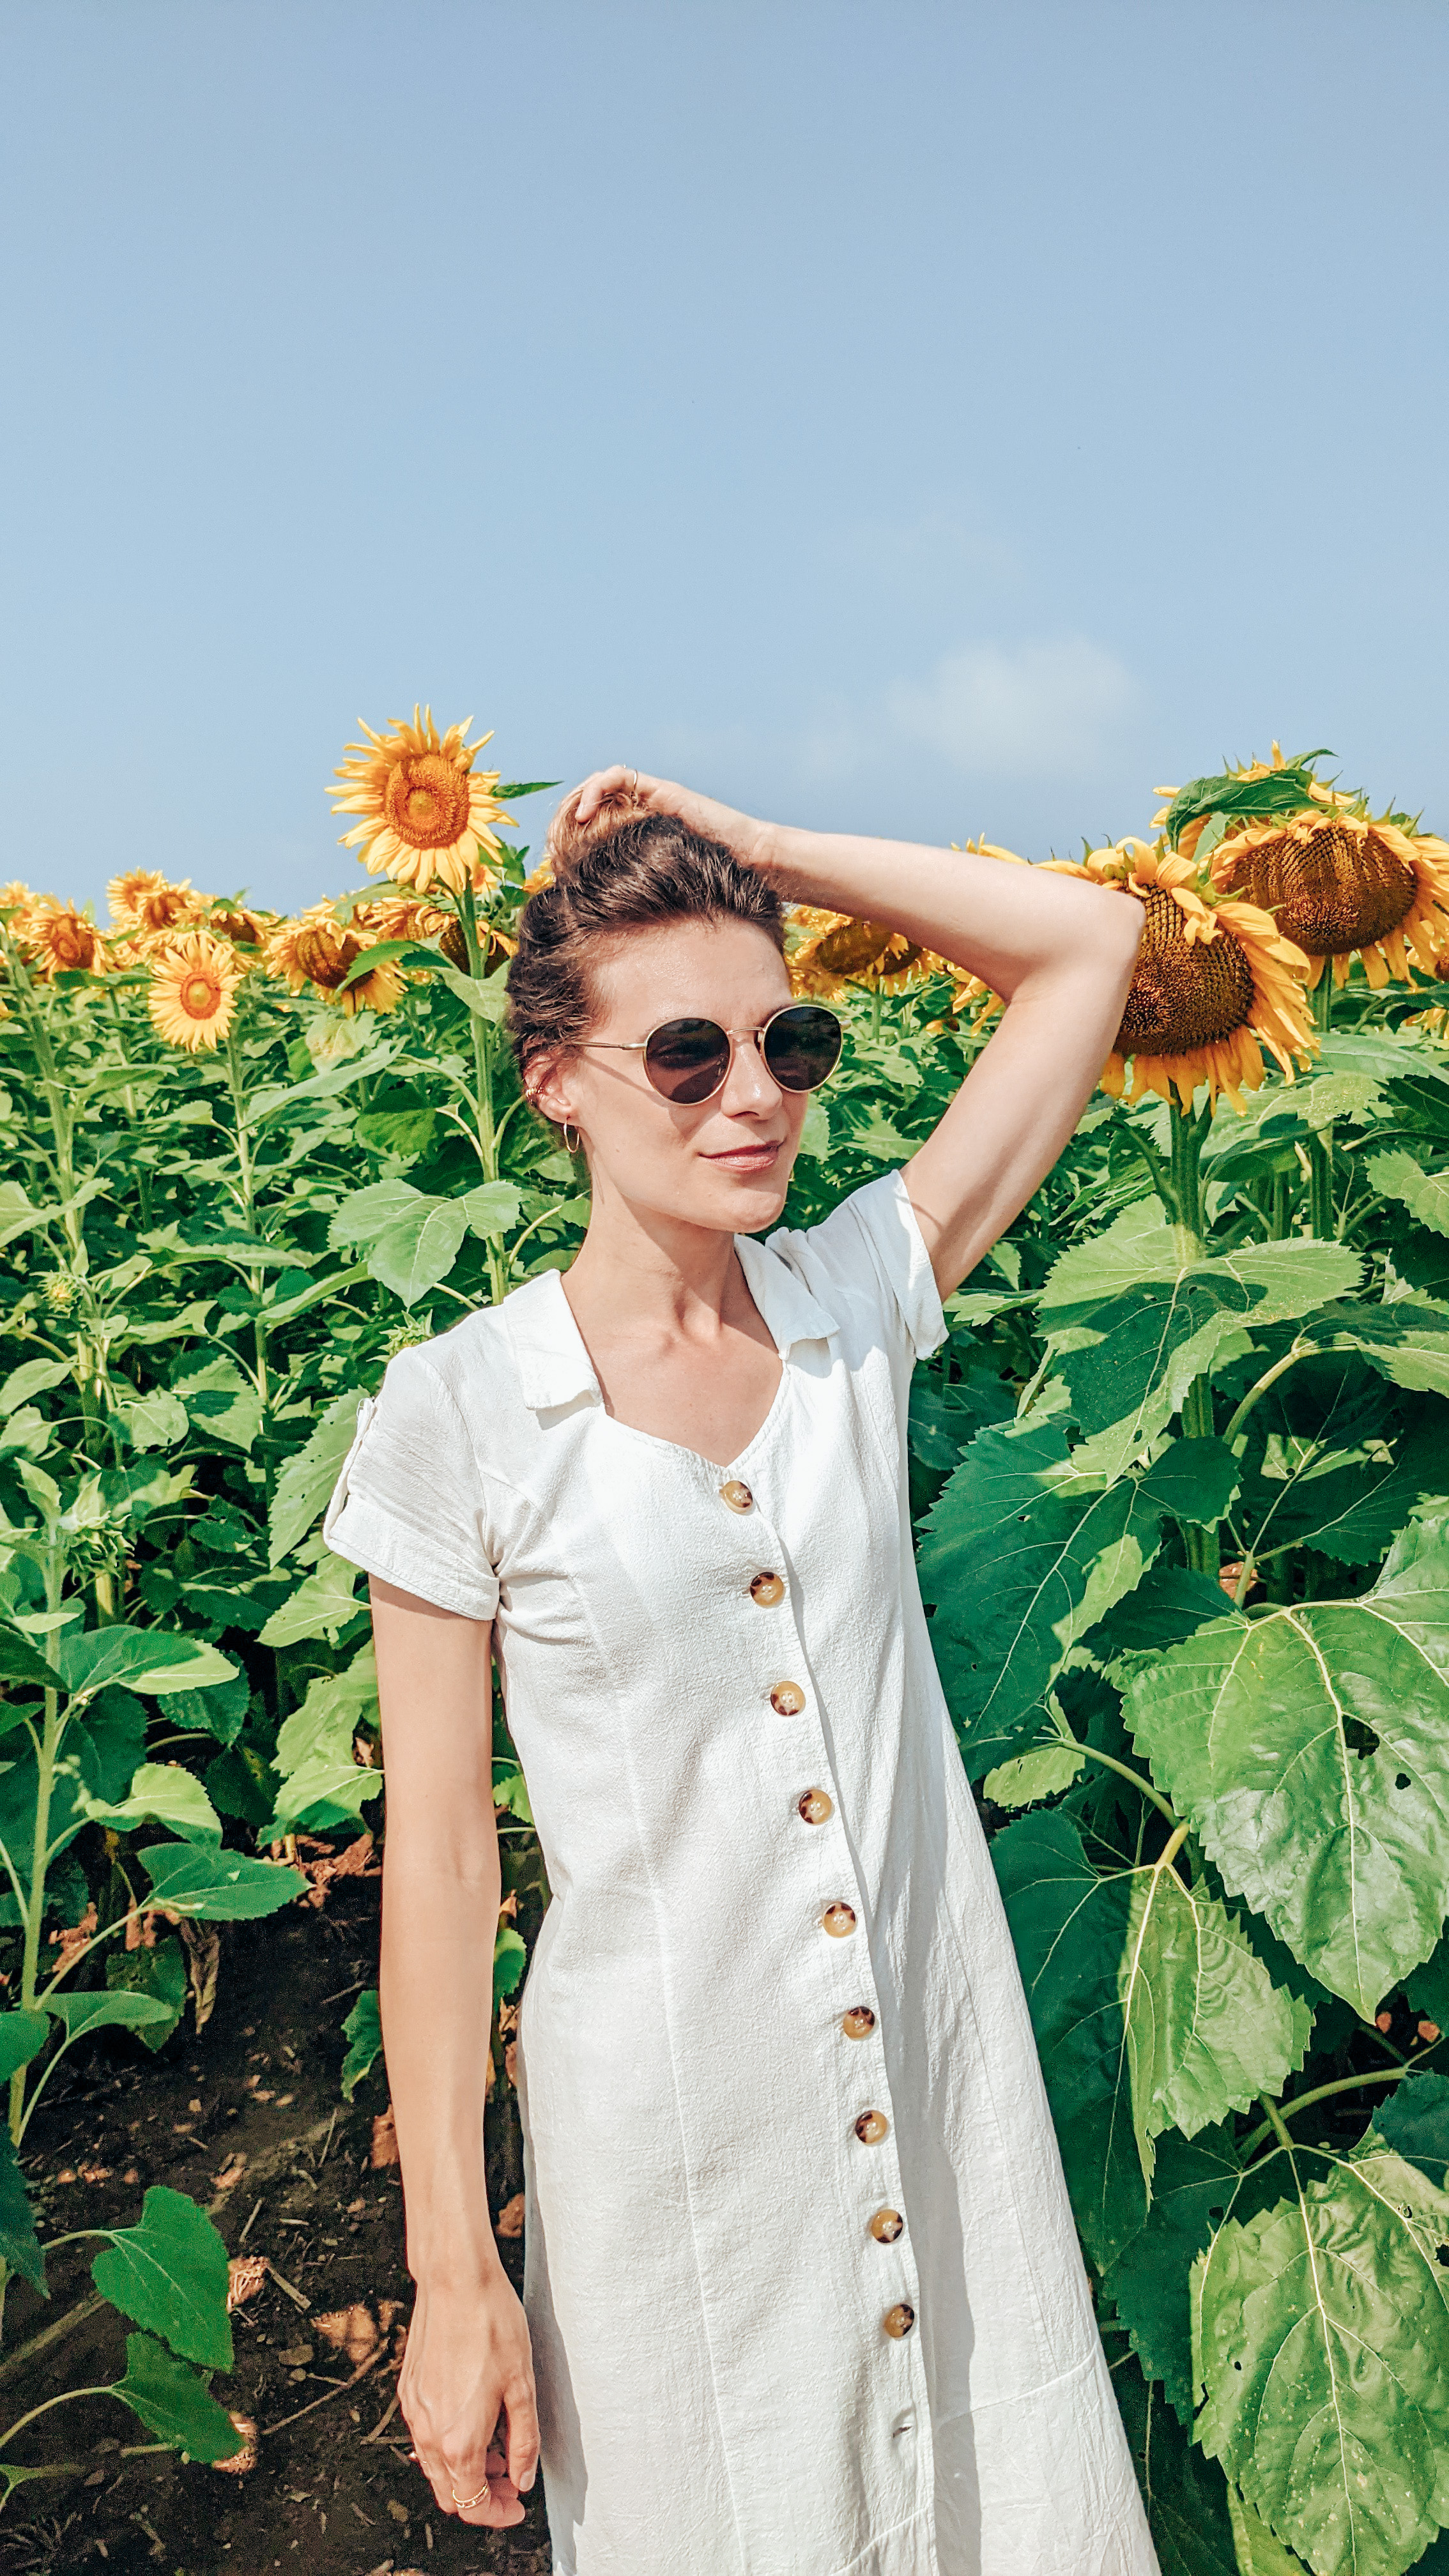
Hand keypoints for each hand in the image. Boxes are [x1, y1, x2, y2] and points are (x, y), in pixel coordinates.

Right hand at [400, 2269, 538, 2528]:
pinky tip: (475, 2417)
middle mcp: (429, 2433)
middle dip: (483, 2496)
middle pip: (450, 2494)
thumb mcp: (522, 2387)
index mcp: (458, 2441)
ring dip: (465, 2469)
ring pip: (435, 2467)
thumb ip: (524, 2441)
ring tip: (498, 2444)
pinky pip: (425, 2436)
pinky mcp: (409, 2391)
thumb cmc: (492, 2325)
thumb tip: (523, 2479)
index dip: (498, 2513)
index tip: (517, 2504)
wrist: (455, 2280)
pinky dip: (449, 2443)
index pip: (473, 2505)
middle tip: (511, 2476)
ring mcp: (414, 2411)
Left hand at [567, 765, 773, 875]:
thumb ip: (641, 891)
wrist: (753, 863)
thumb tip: (605, 925)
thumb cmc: (719, 884)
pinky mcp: (664, 791)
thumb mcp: (666, 889)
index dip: (574, 831)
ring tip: (568, 821)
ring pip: (604, 781)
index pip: (600, 819)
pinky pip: (620, 777)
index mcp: (644, 833)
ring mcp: (655, 797)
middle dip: (571, 811)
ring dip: (579, 796)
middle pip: (597, 797)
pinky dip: (596, 789)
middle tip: (556, 835)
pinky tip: (585, 814)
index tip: (559, 855)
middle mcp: (648, 810)